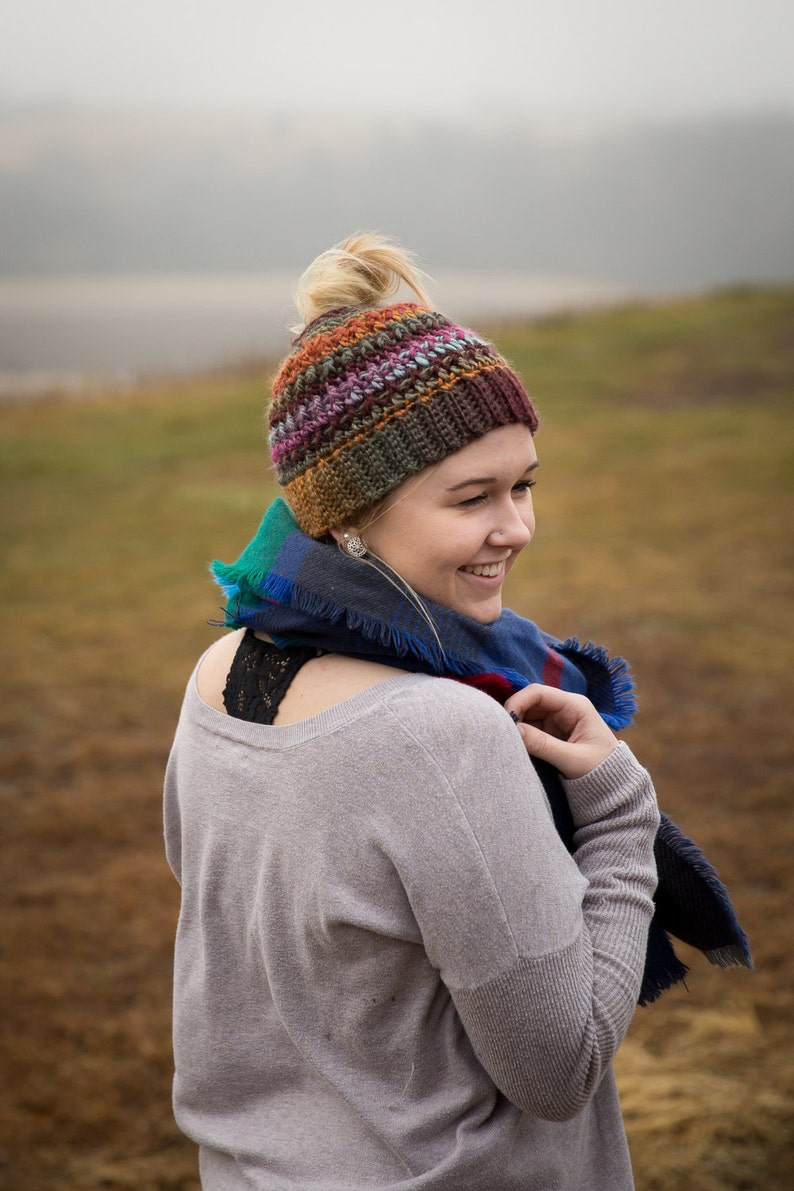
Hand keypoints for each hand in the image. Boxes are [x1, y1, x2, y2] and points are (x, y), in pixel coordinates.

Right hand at [503, 684, 617, 779]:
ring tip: (506, 740)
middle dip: (514, 714)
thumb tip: (514, 731)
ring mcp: (557, 720)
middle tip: (501, 732)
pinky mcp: (551, 733)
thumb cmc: (602, 770)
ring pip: (527, 715)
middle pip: (530, 701)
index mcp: (575, 706)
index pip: (539, 693)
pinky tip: (514, 744)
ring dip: (516, 725)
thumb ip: (543, 745)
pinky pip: (529, 728)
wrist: (614, 786)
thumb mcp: (573, 759)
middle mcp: (564, 708)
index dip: (518, 701)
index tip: (504, 719)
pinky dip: (520, 734)